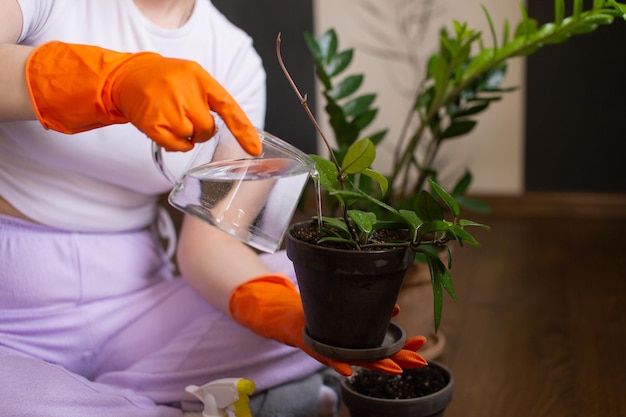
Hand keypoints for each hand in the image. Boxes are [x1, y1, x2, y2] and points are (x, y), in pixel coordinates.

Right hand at [25, 41, 260, 153]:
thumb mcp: (193, 78)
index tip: (255, 149)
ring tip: (172, 117)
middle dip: (202, 130)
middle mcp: (184, 91)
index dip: (244, 130)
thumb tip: (236, 130)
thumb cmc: (167, 81)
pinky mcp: (153, 123)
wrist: (128, 76)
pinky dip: (175, 144)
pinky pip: (177, 146)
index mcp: (200, 78)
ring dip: (186, 135)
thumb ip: (212, 99)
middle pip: (208, 129)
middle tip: (187, 117)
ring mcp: (167, 107)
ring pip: (192, 138)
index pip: (229, 107)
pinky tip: (164, 127)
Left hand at [229, 275, 427, 375]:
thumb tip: (396, 307)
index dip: (407, 347)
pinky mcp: (316, 348)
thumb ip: (373, 310)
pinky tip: (348, 370)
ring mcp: (336, 351)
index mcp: (362, 342)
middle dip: (400, 360)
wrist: (294, 320)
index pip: (389, 347)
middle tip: (419, 362)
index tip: (423, 342)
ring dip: (377, 365)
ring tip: (394, 369)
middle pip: (380, 359)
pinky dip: (338, 364)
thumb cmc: (326, 314)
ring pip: (359, 361)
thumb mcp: (352, 308)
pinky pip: (328, 357)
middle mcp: (352, 350)